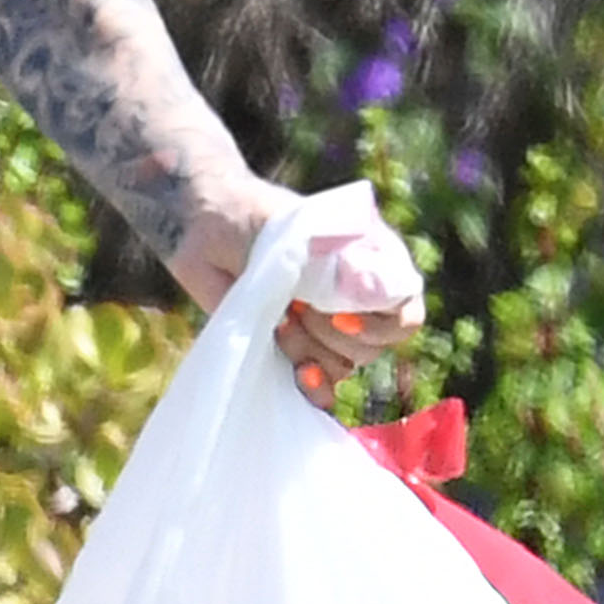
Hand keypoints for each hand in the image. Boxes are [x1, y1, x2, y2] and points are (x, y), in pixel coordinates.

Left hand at [172, 181, 425, 401]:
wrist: (199, 226)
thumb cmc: (248, 216)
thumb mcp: (294, 233)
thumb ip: (336, 266)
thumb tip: (383, 294)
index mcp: (371, 258)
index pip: (405, 308)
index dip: (379, 324)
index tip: (336, 317)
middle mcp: (356, 295)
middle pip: (376, 345)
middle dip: (332, 337)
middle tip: (293, 310)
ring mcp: (326, 324)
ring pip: (346, 364)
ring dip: (311, 353)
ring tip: (277, 324)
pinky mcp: (297, 347)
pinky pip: (323, 385)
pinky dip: (313, 387)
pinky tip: (297, 375)